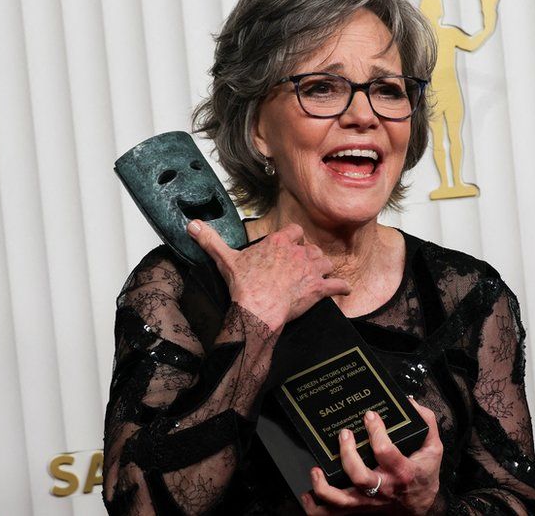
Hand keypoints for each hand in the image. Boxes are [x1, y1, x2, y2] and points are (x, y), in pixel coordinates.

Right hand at [188, 220, 350, 333]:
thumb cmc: (243, 285)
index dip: (294, 239)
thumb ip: (211, 240)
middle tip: (302, 266)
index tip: (291, 245)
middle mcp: (298, 253)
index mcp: (279, 241)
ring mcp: (311, 270)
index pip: (295, 231)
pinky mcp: (319, 289)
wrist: (256, 309)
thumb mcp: (225, 259)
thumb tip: (192, 225)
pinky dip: (341, 288)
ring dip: (324, 270)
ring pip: (326, 263)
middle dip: (309, 256)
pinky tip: (343, 290)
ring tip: (318, 276)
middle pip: (312, 248)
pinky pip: (338, 285)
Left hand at [301, 398, 442, 514]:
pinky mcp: (359, 509)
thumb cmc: (424, 475)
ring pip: (343, 501)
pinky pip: (333, 514)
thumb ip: (426, 423)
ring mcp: (369, 501)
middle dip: (348, 455)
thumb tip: (409, 402)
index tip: (370, 416)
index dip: (376, 431)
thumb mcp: (433, 448)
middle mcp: (383, 489)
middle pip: (361, 477)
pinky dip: (316, 507)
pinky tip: (307, 494)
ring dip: (325, 487)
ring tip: (316, 470)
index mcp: (402, 472)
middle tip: (344, 435)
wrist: (421, 507)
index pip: (386, 452)